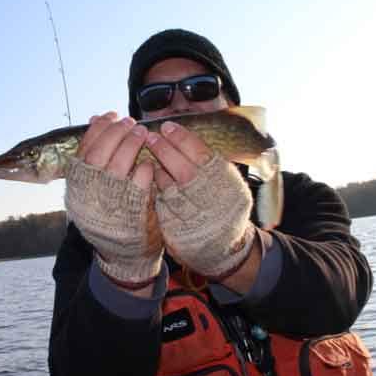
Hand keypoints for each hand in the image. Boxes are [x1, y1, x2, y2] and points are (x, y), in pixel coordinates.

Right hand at [64, 112, 162, 288]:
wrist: (123, 258)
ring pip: (118, 165)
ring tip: (142, 133)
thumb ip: (95, 156)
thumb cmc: (111, 215)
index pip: (83, 150)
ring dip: (131, 144)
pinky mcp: (132, 213)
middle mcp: (88, 196)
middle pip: (99, 154)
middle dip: (116, 133)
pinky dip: (146, 169)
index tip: (112, 115)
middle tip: (131, 122)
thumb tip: (96, 118)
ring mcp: (109, 205)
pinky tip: (150, 162)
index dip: (98, 129)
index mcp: (76, 188)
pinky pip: (140, 182)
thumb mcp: (94, 188)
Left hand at [146, 121, 255, 278]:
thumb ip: (208, 161)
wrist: (224, 248)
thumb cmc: (223, 204)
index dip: (183, 139)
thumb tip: (180, 133)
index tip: (167, 126)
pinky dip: (155, 190)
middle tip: (150, 136)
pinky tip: (150, 177)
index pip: (203, 156)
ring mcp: (196, 219)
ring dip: (157, 170)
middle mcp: (213, 202)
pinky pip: (162, 206)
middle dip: (165, 151)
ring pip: (170, 189)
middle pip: (185, 172)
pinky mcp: (179, 232)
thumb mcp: (225, 181)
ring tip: (148, 154)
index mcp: (227, 185)